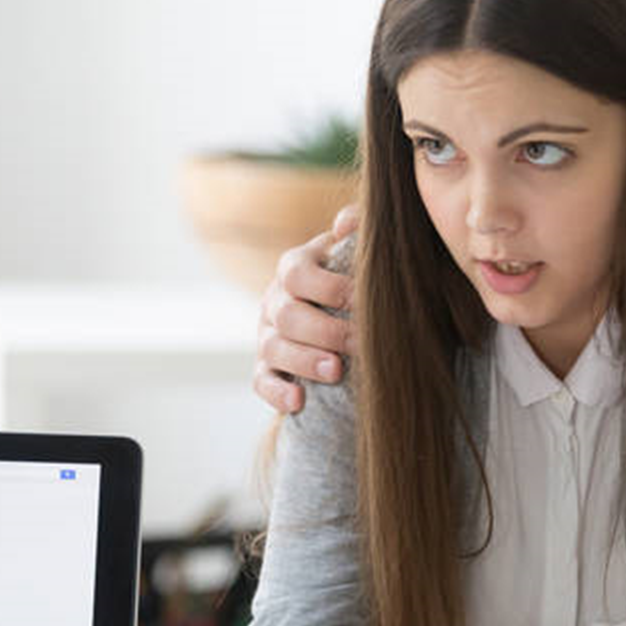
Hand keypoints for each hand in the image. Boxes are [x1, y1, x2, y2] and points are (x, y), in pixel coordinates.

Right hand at [253, 205, 360, 413]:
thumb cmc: (352, 275)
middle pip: (288, 315)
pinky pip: (261, 382)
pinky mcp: (266, 368)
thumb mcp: (354, 248)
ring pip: (274, 349)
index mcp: (294, 267)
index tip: (364, 301)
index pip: (299, 273)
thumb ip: (357, 228)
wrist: (338, 309)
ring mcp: (267, 335)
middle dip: (325, 330)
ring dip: (305, 361)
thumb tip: (347, 223)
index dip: (330, 288)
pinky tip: (299, 402)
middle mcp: (275, 300)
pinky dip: (277, 393)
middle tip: (360, 342)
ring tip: (336, 371)